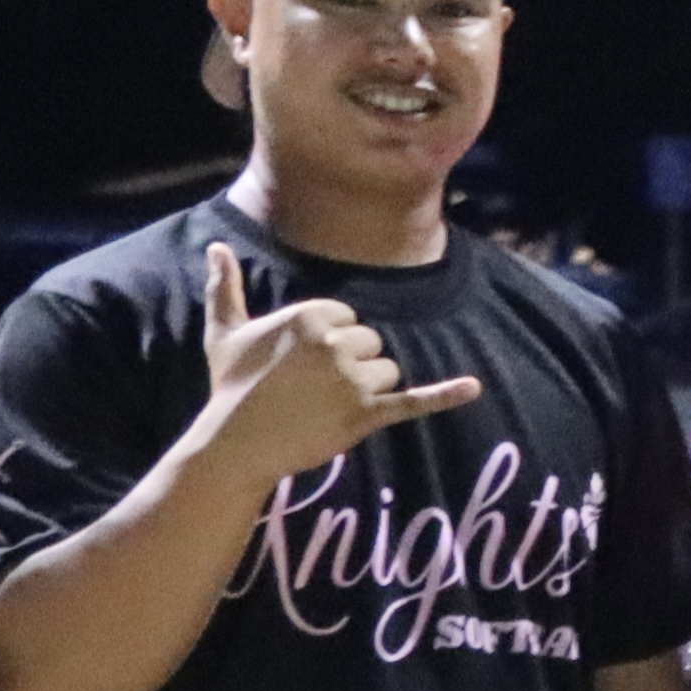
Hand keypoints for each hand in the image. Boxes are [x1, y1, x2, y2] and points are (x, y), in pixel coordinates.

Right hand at [190, 241, 483, 480]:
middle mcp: (334, 342)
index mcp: (310, 315)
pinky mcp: (365, 415)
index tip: (301, 364)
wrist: (236, 443)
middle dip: (350, 364)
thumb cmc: (230, 386)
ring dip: (366, 388)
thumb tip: (216, 246)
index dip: (330, 341)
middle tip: (312, 388)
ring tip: (326, 405)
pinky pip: (413, 400)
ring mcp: (352, 379)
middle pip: (371, 343)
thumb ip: (225, 286)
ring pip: (386, 371)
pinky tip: (473, 387)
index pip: (348, 318)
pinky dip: (445, 395)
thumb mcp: (225, 331)